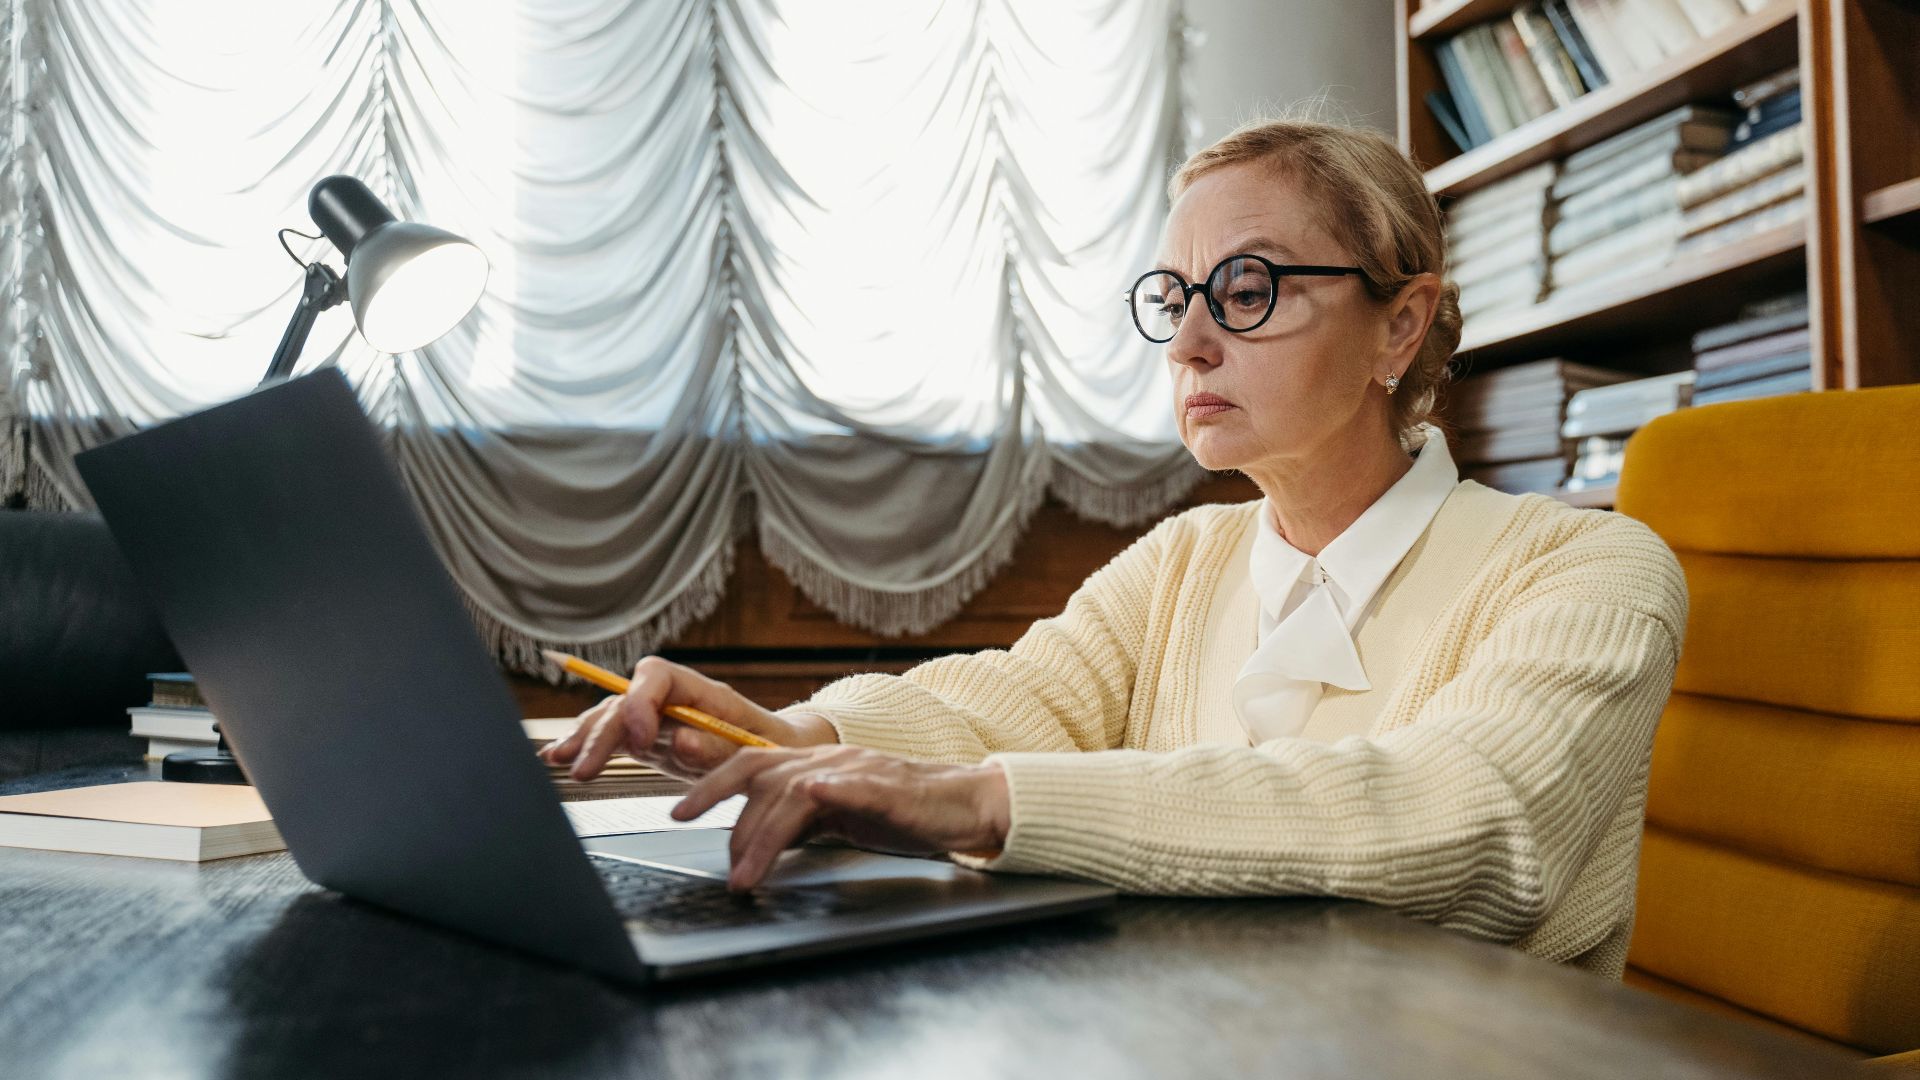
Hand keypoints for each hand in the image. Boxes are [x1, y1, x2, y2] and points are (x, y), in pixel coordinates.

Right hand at [538, 657, 838, 781]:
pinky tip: (558, 757)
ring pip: (610, 717)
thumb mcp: (756, 751)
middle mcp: (672, 698)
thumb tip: (680, 741)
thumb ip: (717, 748)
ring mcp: (656, 718)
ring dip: (583, 738)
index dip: (640, 703)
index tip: (641, 740)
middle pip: (624, 701)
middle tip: (585, 769)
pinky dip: (585, 745)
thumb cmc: (771, 747)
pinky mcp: (648, 741)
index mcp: (701, 690)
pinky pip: (612, 737)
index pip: (656, 676)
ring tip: (559, 759)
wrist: (777, 755)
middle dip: (601, 734)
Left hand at [669, 745, 1011, 890]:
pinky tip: (813, 795)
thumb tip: (758, 841)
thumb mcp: (839, 818)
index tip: (677, 810)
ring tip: (745, 876)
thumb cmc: (905, 813)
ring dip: (761, 836)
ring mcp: (855, 771)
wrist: (964, 805)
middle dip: (715, 798)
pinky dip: (828, 790)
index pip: (750, 766)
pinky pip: (851, 785)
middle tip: (686, 828)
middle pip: (758, 771)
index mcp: (814, 765)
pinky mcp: (886, 787)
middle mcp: (828, 760)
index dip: (709, 783)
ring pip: (793, 793)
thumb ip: (800, 821)